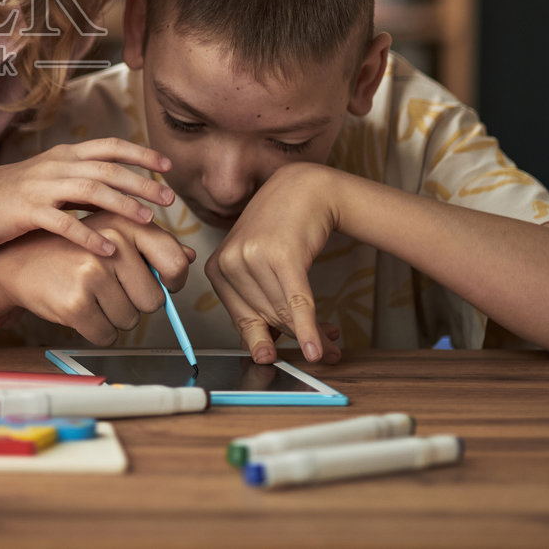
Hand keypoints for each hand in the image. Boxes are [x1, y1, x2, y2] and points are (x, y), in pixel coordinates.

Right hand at [0, 138, 175, 254]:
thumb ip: (83, 183)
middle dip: (142, 182)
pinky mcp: (27, 210)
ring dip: (122, 204)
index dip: (141, 153)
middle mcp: (56, 165)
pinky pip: (64, 221)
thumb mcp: (51, 180)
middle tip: (169, 198)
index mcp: (64, 155)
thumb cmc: (14, 197)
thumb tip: (123, 195)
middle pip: (107, 168)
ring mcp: (41, 186)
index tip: (167, 166)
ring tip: (147, 221)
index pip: (110, 146)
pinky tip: (108, 249)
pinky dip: (88, 235)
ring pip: (90, 189)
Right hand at [0, 210, 193, 345]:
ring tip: (90, 295)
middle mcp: (112, 244)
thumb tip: (187, 258)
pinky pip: (107, 335)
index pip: (175, 263)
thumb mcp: (110, 234)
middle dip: (136, 304)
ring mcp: (94, 273)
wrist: (18, 262)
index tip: (160, 283)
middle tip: (110, 289)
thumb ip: (151, 244)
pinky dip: (97, 331)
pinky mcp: (76, 302)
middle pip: (154, 301)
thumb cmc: (71, 249)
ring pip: (131, 321)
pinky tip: (80, 310)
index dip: (173, 282)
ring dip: (114, 317)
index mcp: (125, 224)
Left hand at [205, 162, 342, 364]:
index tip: (280, 359)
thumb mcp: (257, 266)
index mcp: (216, 270)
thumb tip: (263, 353)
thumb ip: (255, 304)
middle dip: (295, 338)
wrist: (303, 189)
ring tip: (333, 337)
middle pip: (265, 319)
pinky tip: (318, 348)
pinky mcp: (281, 255)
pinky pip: (297, 302)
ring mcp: (252, 257)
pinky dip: (308, 328)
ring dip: (313, 332)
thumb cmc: (280, 230)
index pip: (242, 321)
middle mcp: (229, 262)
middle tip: (323, 349)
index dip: (267, 342)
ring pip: (284, 313)